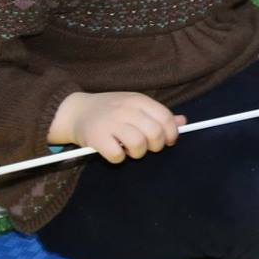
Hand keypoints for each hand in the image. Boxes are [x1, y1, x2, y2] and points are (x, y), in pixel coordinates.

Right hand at [51, 91, 183, 162]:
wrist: (76, 111)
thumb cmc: (111, 110)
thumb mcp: (136, 106)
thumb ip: (158, 114)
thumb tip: (183, 122)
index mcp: (138, 100)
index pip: (165, 117)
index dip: (171, 133)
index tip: (168, 141)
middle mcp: (125, 110)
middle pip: (154, 133)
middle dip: (156, 146)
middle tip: (147, 147)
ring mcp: (110, 123)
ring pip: (138, 145)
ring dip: (138, 153)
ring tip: (130, 149)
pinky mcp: (96, 138)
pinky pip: (117, 155)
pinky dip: (119, 158)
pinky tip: (115, 152)